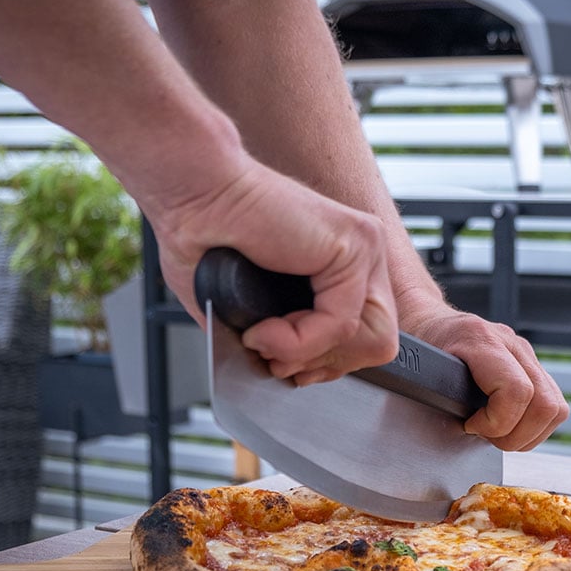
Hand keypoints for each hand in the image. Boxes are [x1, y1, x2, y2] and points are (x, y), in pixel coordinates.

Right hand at [145, 157, 399, 383]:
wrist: (190, 196)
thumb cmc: (206, 240)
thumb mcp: (253, 309)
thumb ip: (287, 341)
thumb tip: (294, 374)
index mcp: (344, 266)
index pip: (368, 338)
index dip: (326, 363)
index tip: (282, 361)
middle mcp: (362, 255)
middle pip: (379, 343)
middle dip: (324, 364)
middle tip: (273, 353)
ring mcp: (364, 248)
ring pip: (371, 339)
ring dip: (311, 355)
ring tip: (266, 339)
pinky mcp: (354, 246)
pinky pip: (342, 324)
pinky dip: (298, 341)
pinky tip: (263, 329)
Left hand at [399, 305, 568, 451]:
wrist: (429, 322)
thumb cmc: (422, 350)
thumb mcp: (421, 372)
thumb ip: (441, 399)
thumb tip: (462, 432)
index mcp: (481, 340)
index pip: (516, 391)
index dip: (497, 422)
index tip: (471, 426)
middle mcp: (511, 343)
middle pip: (545, 405)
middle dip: (516, 435)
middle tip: (487, 436)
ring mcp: (527, 354)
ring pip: (555, 408)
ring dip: (528, 434)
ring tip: (497, 432)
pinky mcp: (534, 366)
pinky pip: (554, 405)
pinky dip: (534, 426)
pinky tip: (507, 424)